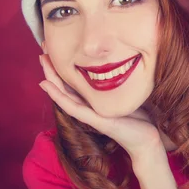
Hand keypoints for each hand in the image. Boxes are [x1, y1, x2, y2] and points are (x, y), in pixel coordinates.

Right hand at [38, 54, 164, 162]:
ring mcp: (89, 114)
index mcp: (94, 100)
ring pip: (64, 94)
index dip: (64, 67)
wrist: (146, 139)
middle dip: (53, 68)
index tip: (56, 49)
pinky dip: (59, 96)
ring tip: (43, 61)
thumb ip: (118, 85)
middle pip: (65, 86)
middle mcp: (88, 107)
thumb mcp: (126, 95)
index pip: (74, 82)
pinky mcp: (95, 121)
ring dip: (51, 77)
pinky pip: (73, 107)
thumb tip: (121, 63)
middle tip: (43, 49)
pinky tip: (48, 86)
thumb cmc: (137, 117)